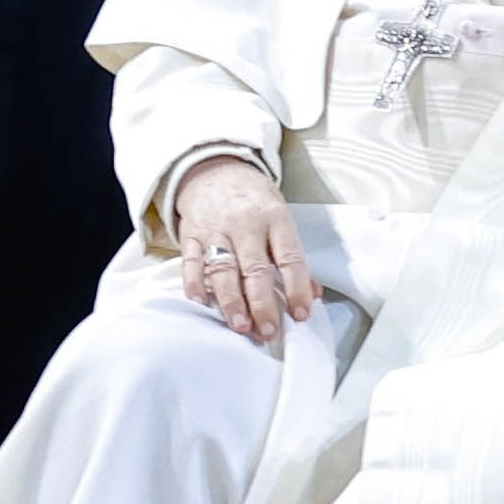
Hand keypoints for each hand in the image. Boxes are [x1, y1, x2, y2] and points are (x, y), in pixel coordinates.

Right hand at [168, 152, 319, 347]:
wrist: (216, 171)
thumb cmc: (255, 202)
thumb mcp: (281, 220)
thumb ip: (293, 258)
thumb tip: (313, 294)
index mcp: (275, 219)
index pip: (290, 258)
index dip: (296, 288)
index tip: (301, 315)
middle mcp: (245, 224)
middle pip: (255, 269)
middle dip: (262, 304)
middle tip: (268, 331)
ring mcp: (215, 229)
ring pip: (222, 269)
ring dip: (231, 301)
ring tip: (240, 326)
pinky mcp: (191, 234)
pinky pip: (191, 260)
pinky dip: (195, 282)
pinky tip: (202, 302)